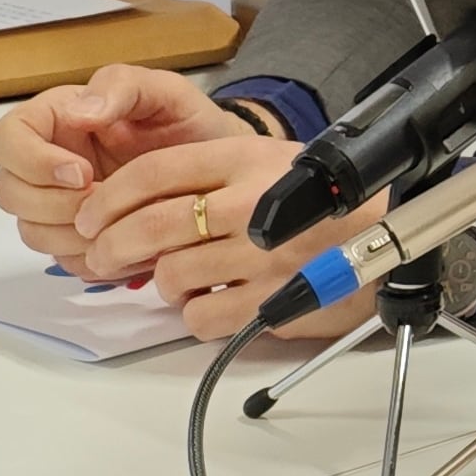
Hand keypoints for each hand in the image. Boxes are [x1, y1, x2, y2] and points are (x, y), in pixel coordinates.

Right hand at [0, 65, 237, 274]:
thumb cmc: (189, 124)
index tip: (81, 172)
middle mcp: (48, 162)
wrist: (220, 172)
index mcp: (57, 120)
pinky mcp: (78, 240)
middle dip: (52, 203)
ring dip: (70, 234)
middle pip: (9, 192)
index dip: (32, 161)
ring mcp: (59, 205)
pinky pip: (63, 259)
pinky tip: (129, 242)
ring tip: (121, 222)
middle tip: (102, 201)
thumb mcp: (166, 92)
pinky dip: (92, 257)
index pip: (7, 140)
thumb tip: (79, 112)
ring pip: (31, 230)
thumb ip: (121, 87)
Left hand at [68, 132, 383, 341]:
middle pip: (150, 226)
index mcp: (247, 158)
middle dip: (111, 247)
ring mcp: (262, 256)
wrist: (385, 237)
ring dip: (164, 281)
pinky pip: (199, 317)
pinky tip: (215, 299)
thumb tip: (130, 205)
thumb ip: (208, 174)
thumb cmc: (322, 201)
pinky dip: (196, 314)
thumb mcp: (269, 160)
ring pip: (169, 276)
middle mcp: (252, 204)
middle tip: (103, 257)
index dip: (108, 198)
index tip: (90, 217)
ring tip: (184, 276)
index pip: (153, 172)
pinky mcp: (270, 302)